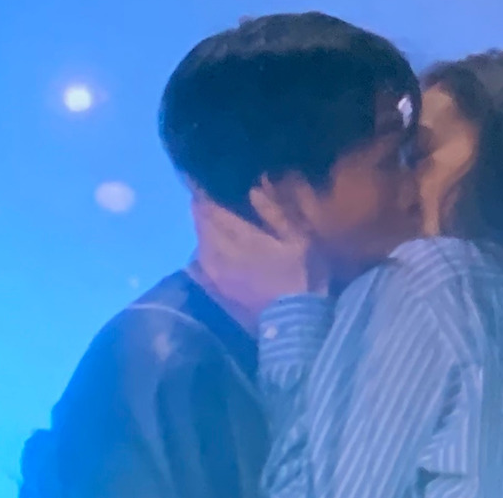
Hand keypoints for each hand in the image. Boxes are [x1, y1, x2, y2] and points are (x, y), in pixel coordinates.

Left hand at [193, 186, 327, 308]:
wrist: (296, 323)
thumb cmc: (304, 276)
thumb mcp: (299, 239)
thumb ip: (275, 213)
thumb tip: (255, 188)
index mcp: (242, 237)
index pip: (215, 210)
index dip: (206, 193)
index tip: (202, 179)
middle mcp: (222, 254)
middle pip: (203, 226)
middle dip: (201, 209)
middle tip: (201, 195)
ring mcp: (218, 275)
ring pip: (201, 246)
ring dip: (200, 230)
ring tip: (204, 220)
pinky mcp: (218, 292)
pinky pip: (200, 270)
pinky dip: (198, 259)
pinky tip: (197, 256)